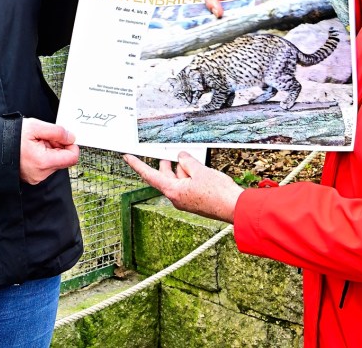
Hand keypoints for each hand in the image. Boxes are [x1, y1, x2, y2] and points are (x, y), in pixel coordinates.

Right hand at [20, 118, 79, 184]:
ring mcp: (35, 177)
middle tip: (44, 137)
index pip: (72, 158)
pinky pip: (45, 166)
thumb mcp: (35, 127)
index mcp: (43, 162)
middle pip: (63, 160)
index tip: (64, 137)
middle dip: (58, 146)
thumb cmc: (10, 137)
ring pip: (54, 163)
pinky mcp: (31, 177)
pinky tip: (31, 149)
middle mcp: (41, 174)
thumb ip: (57, 132)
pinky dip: (43, 156)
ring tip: (35, 142)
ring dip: (50, 151)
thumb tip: (71, 137)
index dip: (72, 145)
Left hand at [123, 152, 242, 222]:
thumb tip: (181, 157)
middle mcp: (176, 198)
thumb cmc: (218, 193)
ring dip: (181, 170)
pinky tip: (198, 170)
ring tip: (191, 160)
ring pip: (177, 180)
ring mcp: (185, 201)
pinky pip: (186, 185)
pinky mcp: (194, 201)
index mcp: (173, 191)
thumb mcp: (200, 171)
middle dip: (166, 164)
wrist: (234, 208)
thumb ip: (187, 162)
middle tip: (167, 153)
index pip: (150, 175)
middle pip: (165, 177)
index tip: (127, 157)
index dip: (137, 165)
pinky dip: (189, 176)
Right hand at [201, 0, 279, 17]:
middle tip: (220, 20)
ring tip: (222, 24)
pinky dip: (223, 18)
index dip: (210, 0)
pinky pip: (222, 12)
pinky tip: (227, 24)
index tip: (217, 12)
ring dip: (215, 16)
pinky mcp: (229, 5)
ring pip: (212, 7)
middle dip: (211, 10)